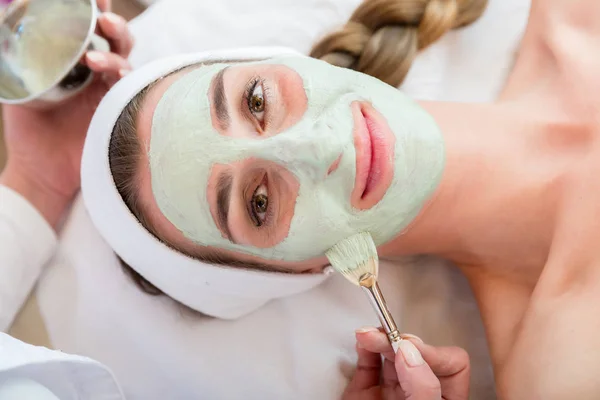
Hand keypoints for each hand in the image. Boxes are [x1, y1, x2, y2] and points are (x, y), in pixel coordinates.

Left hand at [0, 0, 133, 227]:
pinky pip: (129, 89)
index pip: (94, 31)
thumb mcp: (14, 86)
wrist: (40, 170)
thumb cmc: (30, 130)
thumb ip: (11, 58)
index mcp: (79, 64)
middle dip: (116, 24)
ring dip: (115, 52)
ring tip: (93, 56)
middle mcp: (100, 76)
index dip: (97, 10)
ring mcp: (112, 94)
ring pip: (127, 62)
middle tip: (102, 15)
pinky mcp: (118, 114)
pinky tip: (102, 72)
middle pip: (119, 41)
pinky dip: (119, 76)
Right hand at [343, 327, 469, 399]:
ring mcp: (391, 393)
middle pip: (416, 354)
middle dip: (398, 340)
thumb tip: (410, 352)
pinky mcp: (364, 394)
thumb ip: (422, 385)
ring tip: (368, 334)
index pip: (451, 364)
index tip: (409, 346)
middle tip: (385, 335)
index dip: (432, 350)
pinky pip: (366, 364)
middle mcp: (418, 393)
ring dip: (379, 339)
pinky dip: (363, 349)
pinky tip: (363, 342)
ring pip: (390, 356)